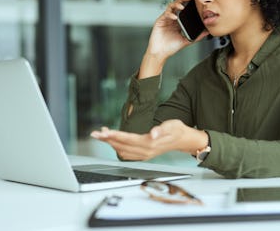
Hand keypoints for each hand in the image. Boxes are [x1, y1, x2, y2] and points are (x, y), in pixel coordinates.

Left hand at [90, 120, 207, 160]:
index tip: (104, 132)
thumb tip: (152, 134)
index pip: (128, 140)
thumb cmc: (177, 130)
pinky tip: (111, 141)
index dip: (115, 136)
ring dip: (110, 143)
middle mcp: (145, 151)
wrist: (184, 140)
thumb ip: (161, 130)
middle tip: (95, 133)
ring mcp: (144, 154)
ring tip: (100, 135)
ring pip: (122, 151)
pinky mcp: (143, 154)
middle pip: (122, 146)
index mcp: (150, 143)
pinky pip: (126, 153)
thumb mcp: (171, 126)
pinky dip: (117, 147)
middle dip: (107, 140)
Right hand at [138, 0, 208, 77]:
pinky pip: (165, 14)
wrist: (160, 53)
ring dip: (176, 5)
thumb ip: (197, 36)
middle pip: (177, 5)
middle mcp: (172, 19)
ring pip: (171, 7)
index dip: (188, 4)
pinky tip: (175, 17)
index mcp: (178, 23)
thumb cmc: (171, 48)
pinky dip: (170, 14)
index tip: (195, 2)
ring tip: (182, 6)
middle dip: (182, 0)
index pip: (184, 10)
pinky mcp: (160, 21)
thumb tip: (207, 32)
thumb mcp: (187, 41)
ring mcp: (166, 19)